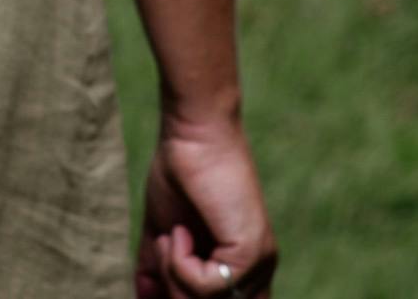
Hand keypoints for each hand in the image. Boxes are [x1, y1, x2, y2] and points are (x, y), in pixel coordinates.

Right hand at [138, 103, 276, 296]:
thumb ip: (160, 271)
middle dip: (173, 291)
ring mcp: (258, 266)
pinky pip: (207, 288)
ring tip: (172, 236)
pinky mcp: (252, 254)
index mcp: (240, 272)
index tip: (158, 286)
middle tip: (165, 248)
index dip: (182, 296)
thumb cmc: (180, 176)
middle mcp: (257, 274)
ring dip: (173, 275)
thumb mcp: (165, 235)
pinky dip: (180, 264)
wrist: (193, 135)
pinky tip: (181, 231)